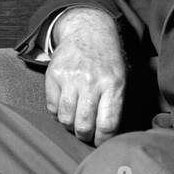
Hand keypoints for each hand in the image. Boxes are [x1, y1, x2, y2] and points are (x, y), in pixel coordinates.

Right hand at [45, 8, 126, 144]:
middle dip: (84, 136)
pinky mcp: (53, 74)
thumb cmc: (107, 61)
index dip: (102, 140)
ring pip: (65, 119)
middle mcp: (91, 81)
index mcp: (113, 85)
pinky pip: (52, 106)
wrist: (88, 31)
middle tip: (86, 133)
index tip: (99, 142)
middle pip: (84, 126)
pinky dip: (57, 112)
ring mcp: (70, 77)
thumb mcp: (122, 79)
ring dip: (70, 125)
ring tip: (75, 119)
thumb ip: (116, 105)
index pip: (107, 125)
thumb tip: (107, 135)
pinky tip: (65, 104)